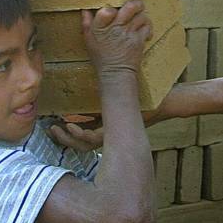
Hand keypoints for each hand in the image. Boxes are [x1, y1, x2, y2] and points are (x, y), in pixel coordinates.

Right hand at [46, 99, 178, 150]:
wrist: (171, 101)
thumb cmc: (151, 95)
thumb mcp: (124, 92)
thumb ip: (110, 90)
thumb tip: (92, 77)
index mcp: (114, 128)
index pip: (86, 138)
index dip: (70, 136)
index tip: (56, 127)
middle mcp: (115, 136)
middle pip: (83, 145)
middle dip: (65, 140)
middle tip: (51, 131)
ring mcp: (117, 137)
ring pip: (86, 145)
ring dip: (70, 139)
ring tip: (59, 129)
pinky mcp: (120, 134)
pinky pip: (95, 140)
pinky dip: (81, 135)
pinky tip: (72, 126)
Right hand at [83, 1, 151, 77]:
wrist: (116, 73)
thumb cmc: (102, 56)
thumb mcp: (89, 39)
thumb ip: (87, 23)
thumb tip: (85, 10)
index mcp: (100, 28)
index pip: (107, 10)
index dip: (111, 7)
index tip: (113, 10)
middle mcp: (115, 29)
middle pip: (130, 7)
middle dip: (134, 4)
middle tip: (134, 7)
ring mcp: (129, 34)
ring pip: (141, 16)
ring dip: (141, 16)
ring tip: (138, 19)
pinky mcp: (139, 40)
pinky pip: (147, 27)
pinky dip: (147, 27)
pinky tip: (143, 30)